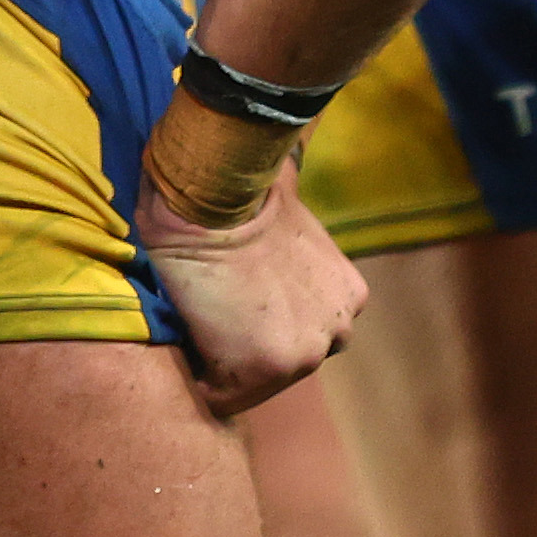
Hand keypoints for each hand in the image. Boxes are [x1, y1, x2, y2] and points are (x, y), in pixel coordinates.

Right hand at [132, 100, 366, 414]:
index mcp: (349, 300)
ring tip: (198, 316)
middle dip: (242, 344)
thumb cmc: (239, 194)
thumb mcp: (288, 213)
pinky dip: (201, 374)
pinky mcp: (264, 368)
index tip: (226, 300)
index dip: (252, 323)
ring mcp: (305, 355)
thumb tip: (302, 143)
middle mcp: (335, 335)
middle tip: (211, 305)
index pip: (296, 335)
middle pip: (277, 361)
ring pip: (251, 380)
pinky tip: (187, 332)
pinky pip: (222, 394)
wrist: (213, 196)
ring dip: (223, 359)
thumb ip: (293, 228)